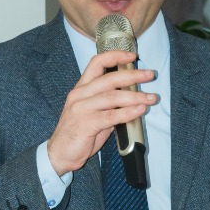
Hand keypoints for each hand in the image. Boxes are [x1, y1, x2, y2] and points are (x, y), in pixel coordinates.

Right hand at [46, 50, 158, 177]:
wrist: (60, 154)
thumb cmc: (78, 134)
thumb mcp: (93, 113)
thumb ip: (109, 104)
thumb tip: (132, 98)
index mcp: (81, 89)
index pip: (96, 63)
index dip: (115, 56)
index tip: (132, 56)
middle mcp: (80, 95)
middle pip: (109, 78)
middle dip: (132, 75)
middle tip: (149, 75)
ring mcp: (81, 109)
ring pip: (112, 96)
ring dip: (135, 96)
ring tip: (150, 98)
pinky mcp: (85, 124)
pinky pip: (111, 116)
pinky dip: (128, 112)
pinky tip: (139, 110)